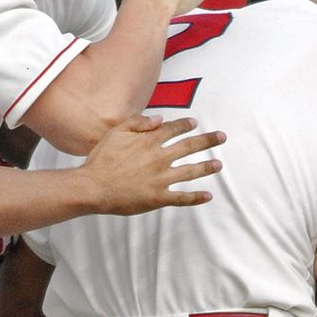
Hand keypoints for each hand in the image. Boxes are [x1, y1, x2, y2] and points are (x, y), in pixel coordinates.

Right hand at [78, 115, 223, 214]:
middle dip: (207, 141)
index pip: (173, 129)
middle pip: (189, 146)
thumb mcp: (116, 131)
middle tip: (222, 137)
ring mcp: (161, 179)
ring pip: (190, 171)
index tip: (195, 123)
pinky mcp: (158, 197)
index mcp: (150, 140)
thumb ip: (138, 122)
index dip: (185, 125)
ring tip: (219, 165)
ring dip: (206, 167)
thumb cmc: (101, 159)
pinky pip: (181, 198)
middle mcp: (160, 158)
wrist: (93, 186)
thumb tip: (159, 119)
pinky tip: (208, 196)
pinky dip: (195, 198)